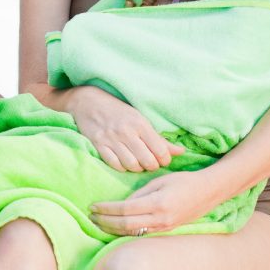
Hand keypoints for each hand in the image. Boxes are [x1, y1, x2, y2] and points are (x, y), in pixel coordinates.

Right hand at [68, 86, 183, 172]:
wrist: (88, 102)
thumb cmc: (118, 111)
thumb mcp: (140, 119)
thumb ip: (160, 138)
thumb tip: (181, 152)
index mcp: (140, 124)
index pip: (160, 151)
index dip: (164, 160)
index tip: (162, 159)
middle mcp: (126, 132)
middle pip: (147, 161)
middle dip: (151, 166)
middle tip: (150, 162)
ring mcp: (111, 139)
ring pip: (132, 165)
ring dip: (137, 168)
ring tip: (137, 162)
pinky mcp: (98, 145)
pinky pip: (115, 165)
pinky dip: (122, 167)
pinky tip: (124, 162)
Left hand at [89, 170, 220, 234]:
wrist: (207, 192)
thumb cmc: (183, 181)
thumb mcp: (160, 180)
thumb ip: (140, 192)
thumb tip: (123, 203)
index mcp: (157, 203)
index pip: (124, 209)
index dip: (106, 209)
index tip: (93, 206)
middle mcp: (160, 219)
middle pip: (125, 225)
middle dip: (105, 222)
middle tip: (91, 216)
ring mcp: (164, 227)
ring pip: (132, 233)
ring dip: (113, 229)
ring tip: (99, 223)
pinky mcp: (166, 230)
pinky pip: (142, 234)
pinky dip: (126, 232)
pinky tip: (116, 228)